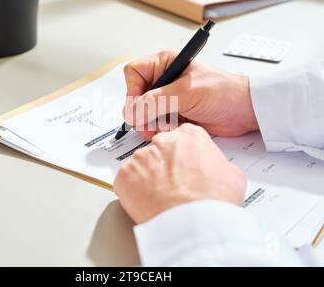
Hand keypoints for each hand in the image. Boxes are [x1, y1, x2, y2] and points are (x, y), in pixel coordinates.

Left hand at [114, 123, 246, 223]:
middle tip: (172, 187)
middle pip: (160, 151)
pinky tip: (148, 203)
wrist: (194, 222)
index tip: (184, 170)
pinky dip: (133, 192)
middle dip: (164, 167)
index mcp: (189, 135)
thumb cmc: (214, 199)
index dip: (183, 158)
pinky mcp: (125, 174)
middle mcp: (162, 141)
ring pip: (142, 166)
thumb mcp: (232, 175)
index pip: (181, 140)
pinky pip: (127, 181)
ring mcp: (141, 157)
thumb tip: (214, 171)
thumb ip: (217, 164)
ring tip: (161, 198)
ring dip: (148, 180)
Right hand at [123, 51, 258, 139]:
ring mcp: (169, 98)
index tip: (138, 107)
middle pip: (137, 96)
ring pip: (144, 112)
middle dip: (141, 112)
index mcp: (166, 64)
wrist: (244, 111)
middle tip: (147, 124)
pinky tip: (172, 130)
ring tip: (162, 128)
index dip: (132, 90)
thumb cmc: (223, 91)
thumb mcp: (186, 93)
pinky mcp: (174, 114)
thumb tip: (133, 111)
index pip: (134, 73)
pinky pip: (156, 123)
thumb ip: (157, 101)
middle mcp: (164, 80)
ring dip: (150, 123)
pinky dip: (160, 129)